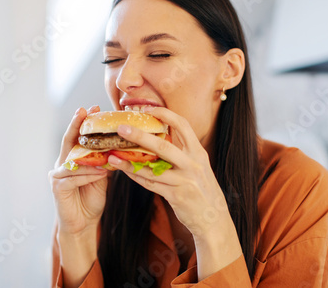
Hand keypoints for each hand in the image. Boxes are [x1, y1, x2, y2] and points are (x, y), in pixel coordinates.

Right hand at [48, 105, 109, 235]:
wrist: (83, 224)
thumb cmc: (91, 199)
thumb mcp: (101, 176)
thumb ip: (104, 161)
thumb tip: (119, 145)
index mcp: (72, 159)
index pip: (77, 137)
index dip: (83, 122)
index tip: (94, 107)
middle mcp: (62, 164)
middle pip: (69, 140)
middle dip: (77, 124)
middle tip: (85, 110)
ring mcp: (57, 175)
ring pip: (75, 160)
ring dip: (92, 155)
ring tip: (107, 149)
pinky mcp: (57, 187)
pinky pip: (74, 177)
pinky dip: (89, 174)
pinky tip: (101, 173)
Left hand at [107, 106, 231, 238]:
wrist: (214, 219)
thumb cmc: (202, 189)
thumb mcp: (199, 166)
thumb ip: (182, 152)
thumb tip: (158, 137)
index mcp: (198, 152)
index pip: (183, 125)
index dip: (165, 114)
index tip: (147, 109)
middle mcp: (193, 164)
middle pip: (163, 146)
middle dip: (140, 136)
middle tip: (121, 128)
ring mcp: (185, 181)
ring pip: (152, 169)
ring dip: (130, 162)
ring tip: (113, 155)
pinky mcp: (176, 196)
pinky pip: (151, 184)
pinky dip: (136, 176)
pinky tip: (124, 170)